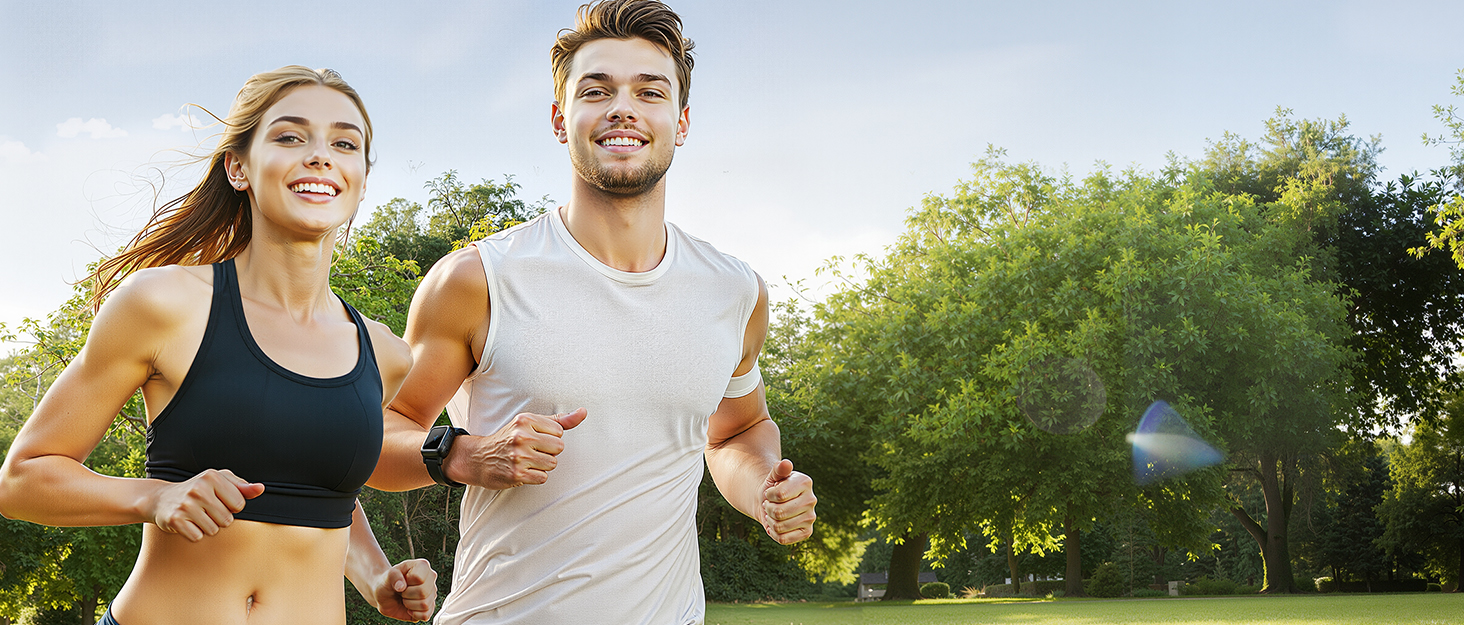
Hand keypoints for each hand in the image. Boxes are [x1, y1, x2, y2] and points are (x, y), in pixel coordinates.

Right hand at [149, 468, 263, 541]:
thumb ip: (242, 487)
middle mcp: (198, 489)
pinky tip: (187, 523)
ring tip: (196, 515)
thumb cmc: (198, 490)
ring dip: (207, 527)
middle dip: (219, 518)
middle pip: (227, 520)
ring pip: (213, 530)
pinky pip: (197, 537)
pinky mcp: (175, 520)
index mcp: (213, 476)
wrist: (162, 499)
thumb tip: (261, 489)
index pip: (239, 505)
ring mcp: (185, 504)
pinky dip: (194, 534)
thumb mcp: (220, 482)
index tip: (218, 501)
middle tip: (205, 509)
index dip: (231, 507)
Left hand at [371, 558, 437, 621]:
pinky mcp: (429, 607)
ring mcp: (431, 594)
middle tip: (402, 591)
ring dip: (409, 604)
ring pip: (425, 604)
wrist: (384, 593)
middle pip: (423, 592)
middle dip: (407, 594)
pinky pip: (426, 615)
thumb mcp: (388, 575)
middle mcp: (431, 579)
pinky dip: (414, 614)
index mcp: (423, 566)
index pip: (419, 578)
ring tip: (405, 598)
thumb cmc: (387, 581)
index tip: (403, 580)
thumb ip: (394, 576)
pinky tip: (409, 608)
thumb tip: (401, 587)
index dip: (407, 582)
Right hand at [447, 408, 586, 488]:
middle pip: (558, 448)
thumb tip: (583, 412)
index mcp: (525, 420)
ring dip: (542, 465)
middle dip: (548, 452)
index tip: (535, 439)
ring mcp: (519, 456)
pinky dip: (535, 477)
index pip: (559, 431)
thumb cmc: (508, 439)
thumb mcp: (529, 424)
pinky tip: (523, 471)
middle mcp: (521, 436)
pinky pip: (543, 477)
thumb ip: (559, 420)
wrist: (478, 458)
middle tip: (531, 451)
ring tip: (527, 461)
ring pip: (552, 464)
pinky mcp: (517, 474)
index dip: (550, 438)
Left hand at [759, 459, 815, 544]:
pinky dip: (774, 533)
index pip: (779, 495)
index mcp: (805, 482)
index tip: (771, 492)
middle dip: (768, 509)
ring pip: (779, 526)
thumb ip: (778, 469)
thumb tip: (786, 464)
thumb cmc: (772, 488)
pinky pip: (783, 539)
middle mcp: (811, 500)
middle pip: (779, 513)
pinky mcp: (807, 532)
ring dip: (770, 521)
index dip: (769, 495)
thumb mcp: (773, 476)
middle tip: (771, 504)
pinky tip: (777, 525)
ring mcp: (810, 517)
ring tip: (774, 514)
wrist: (772, 502)